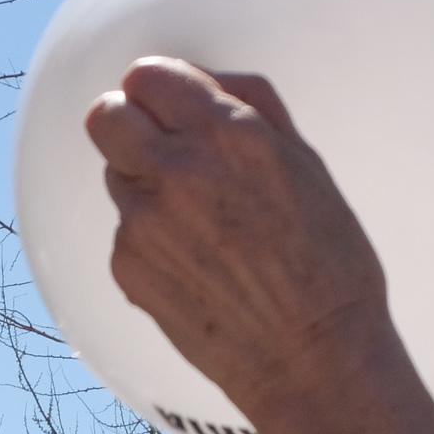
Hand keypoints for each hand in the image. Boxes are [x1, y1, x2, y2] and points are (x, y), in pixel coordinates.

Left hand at [85, 58, 387, 422]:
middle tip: (159, 148)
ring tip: (197, 222)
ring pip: (116, 175)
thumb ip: (252, 108)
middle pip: (106, 115)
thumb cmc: (328, 263)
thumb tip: (204, 78)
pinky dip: (149, 240)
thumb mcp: (307, 164)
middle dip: (129, 123)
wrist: (310, 358)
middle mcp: (176, 171)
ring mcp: (144, 221)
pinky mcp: (128, 266)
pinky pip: (124, 231)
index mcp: (227, 134)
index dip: (159, 90)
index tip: (171, 107)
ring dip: (144, 185)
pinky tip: (195, 265)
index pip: (147, 75)